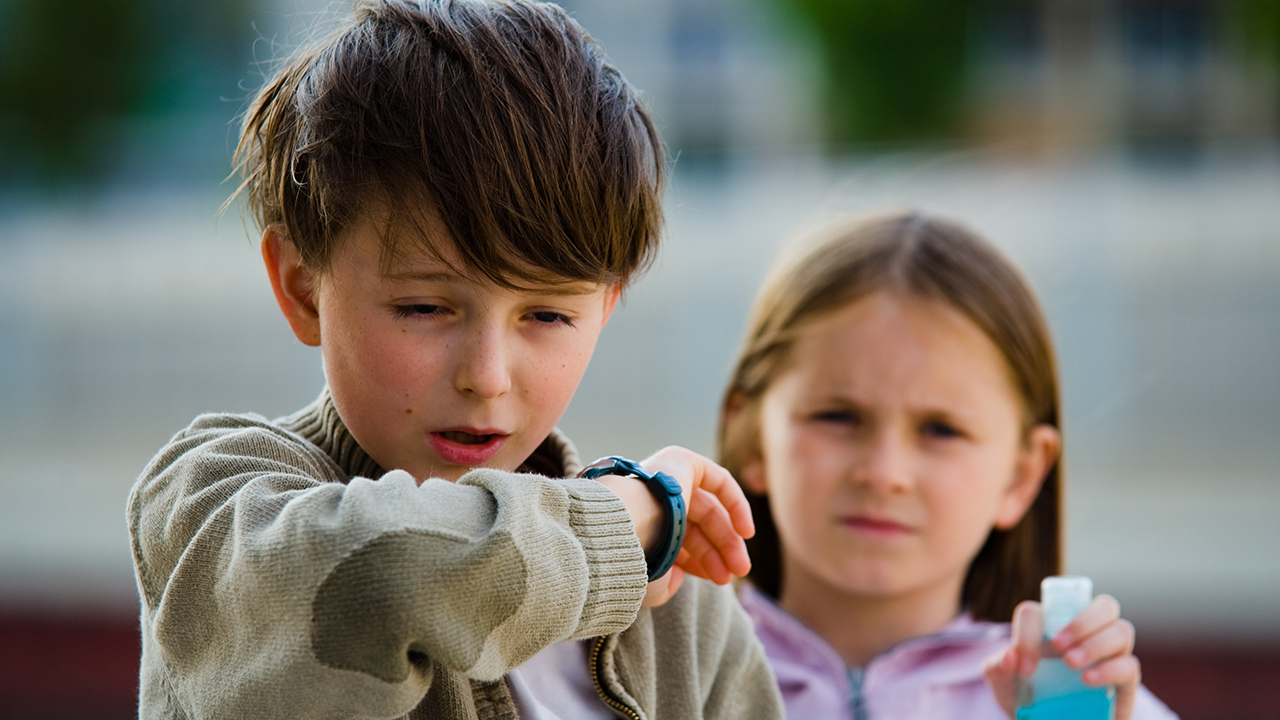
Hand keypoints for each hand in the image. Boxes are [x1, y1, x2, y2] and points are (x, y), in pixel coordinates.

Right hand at [595, 447, 753, 606]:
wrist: (624, 529)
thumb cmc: (634, 560)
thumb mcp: (652, 583)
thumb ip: (666, 582)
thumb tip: (679, 575)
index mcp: (638, 526)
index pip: (675, 542)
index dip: (699, 561)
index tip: (716, 579)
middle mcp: (649, 500)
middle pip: (695, 527)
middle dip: (718, 553)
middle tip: (735, 574)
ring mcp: (664, 479)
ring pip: (708, 511)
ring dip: (728, 539)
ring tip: (740, 567)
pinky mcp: (680, 461)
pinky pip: (717, 480)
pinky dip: (735, 503)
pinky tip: (745, 531)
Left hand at [982, 595, 1141, 719]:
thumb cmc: (1026, 698)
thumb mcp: (1004, 686)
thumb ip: (997, 669)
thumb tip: (1009, 654)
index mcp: (1051, 626)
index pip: (1043, 610)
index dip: (1030, 631)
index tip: (1024, 665)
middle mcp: (1087, 633)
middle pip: (1103, 605)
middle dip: (1082, 621)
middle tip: (1059, 646)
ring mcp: (1110, 654)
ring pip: (1122, 630)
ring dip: (1097, 643)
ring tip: (1072, 663)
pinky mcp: (1125, 681)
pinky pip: (1130, 665)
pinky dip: (1110, 669)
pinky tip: (1088, 680)